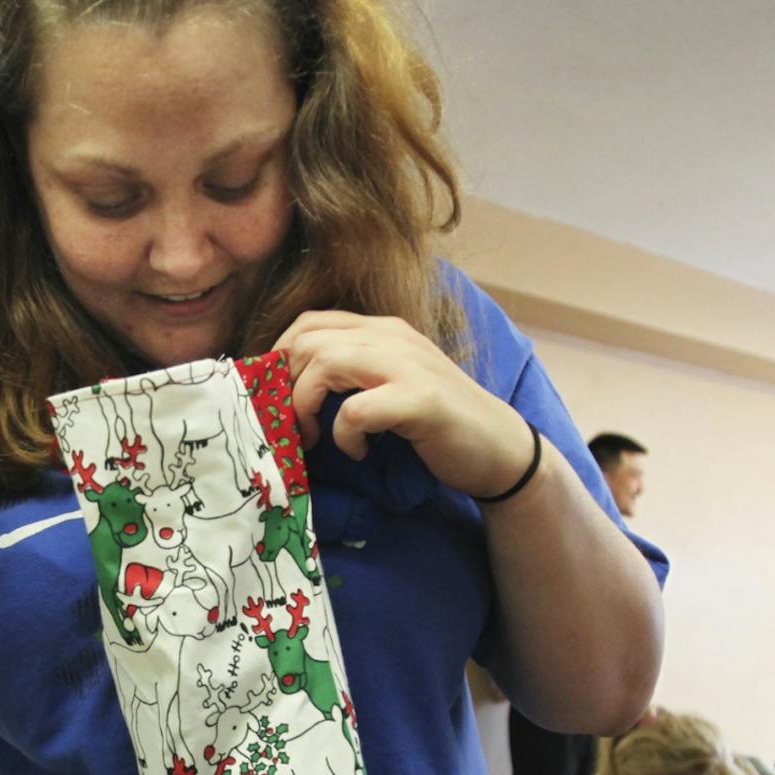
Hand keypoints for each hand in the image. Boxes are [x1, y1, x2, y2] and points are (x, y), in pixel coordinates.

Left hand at [273, 312, 536, 500]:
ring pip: (326, 363)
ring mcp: (408, 364)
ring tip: (315, 437)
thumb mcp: (387, 386)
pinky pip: (357, 410)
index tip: (275, 401)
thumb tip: (286, 392)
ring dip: (305, 405)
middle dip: (284, 387)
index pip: (308, 322)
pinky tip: (358, 452)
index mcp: (381, 329)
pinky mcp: (422, 400)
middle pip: (307, 340)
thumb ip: (349, 376)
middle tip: (292, 425)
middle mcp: (392, 336)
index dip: (278, 361)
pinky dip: (344, 435)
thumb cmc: (436, 424)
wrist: (499, 447)